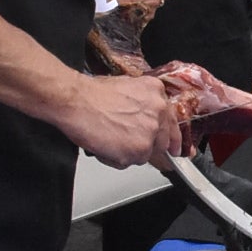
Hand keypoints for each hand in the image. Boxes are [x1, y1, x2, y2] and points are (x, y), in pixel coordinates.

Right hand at [62, 73, 181, 165]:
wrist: (76, 101)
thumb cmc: (91, 94)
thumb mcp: (126, 88)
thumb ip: (142, 106)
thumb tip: (142, 120)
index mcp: (156, 93)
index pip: (171, 121)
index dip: (171, 138)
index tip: (175, 149)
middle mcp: (158, 112)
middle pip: (160, 141)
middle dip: (144, 145)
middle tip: (125, 143)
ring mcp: (150, 132)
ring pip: (143, 153)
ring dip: (126, 151)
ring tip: (107, 137)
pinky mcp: (139, 149)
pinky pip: (129, 163)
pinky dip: (114, 159)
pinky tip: (104, 144)